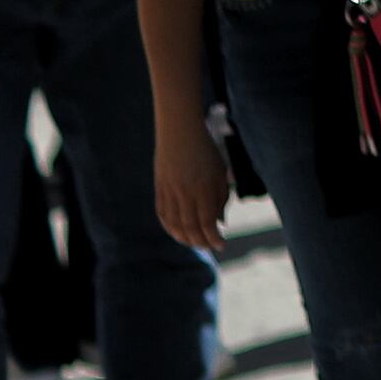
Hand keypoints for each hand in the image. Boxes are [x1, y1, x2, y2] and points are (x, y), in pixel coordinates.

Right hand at [154, 102, 233, 253]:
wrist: (180, 132)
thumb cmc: (206, 151)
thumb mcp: (220, 173)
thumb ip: (221, 199)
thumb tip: (218, 223)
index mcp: (204, 187)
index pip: (207, 221)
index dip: (213, 237)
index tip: (221, 245)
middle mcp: (185, 192)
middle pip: (190, 226)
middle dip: (200, 242)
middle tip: (209, 247)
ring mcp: (169, 191)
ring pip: (174, 223)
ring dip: (184, 238)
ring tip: (195, 243)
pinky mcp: (159, 188)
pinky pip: (162, 214)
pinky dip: (170, 227)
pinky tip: (178, 233)